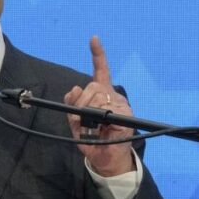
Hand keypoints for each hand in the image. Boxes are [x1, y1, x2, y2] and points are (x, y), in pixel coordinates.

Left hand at [63, 36, 136, 176]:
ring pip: (98, 96)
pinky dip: (99, 118)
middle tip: (79, 118)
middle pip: (92, 86)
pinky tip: (103, 127)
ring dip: (87, 111)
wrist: (105, 159)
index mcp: (101, 93)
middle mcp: (112, 95)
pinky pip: (107, 109)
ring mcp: (120, 104)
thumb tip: (74, 89)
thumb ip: (72, 106)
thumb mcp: (75, 122)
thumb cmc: (91, 139)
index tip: (94, 39)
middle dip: (80, 102)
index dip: (98, 54)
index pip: (101, 70)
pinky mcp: (126, 114)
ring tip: (91, 127)